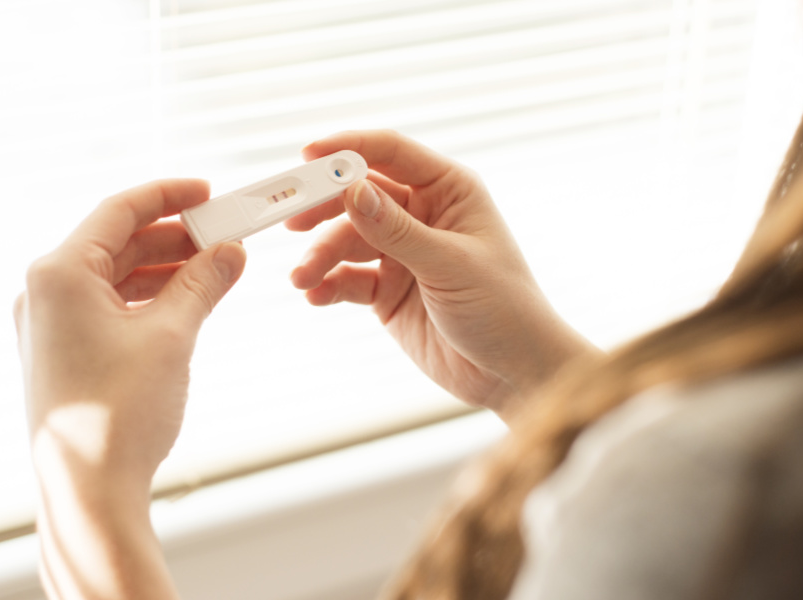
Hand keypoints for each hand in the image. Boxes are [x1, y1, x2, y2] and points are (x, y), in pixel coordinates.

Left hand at [14, 179, 244, 598]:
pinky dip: (152, 299)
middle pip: (119, 242)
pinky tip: (191, 302)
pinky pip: (113, 307)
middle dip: (176, 238)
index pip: (119, 210)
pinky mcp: (66, 351)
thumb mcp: (173, 335)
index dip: (169, 195)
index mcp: (59, 273)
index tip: (210, 193)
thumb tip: (231, 251)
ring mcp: (53, 324)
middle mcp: (47, 292)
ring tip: (219, 271)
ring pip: (119, 276)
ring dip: (168, 270)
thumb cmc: (120, 411)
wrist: (90, 489)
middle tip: (227, 237)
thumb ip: (203, 283)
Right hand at [288, 131, 596, 421]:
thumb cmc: (504, 308)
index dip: (347, 149)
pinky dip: (329, 284)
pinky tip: (316, 296)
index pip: (391, 153)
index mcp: (449, 191)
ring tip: (302, 280)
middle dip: (322, 208)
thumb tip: (350, 191)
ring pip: (346, 240)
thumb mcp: (450, 265)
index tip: (306, 156)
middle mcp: (422, 215)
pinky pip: (348, 278)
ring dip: (320, 257)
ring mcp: (402, 253)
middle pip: (358, 195)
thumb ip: (397, 231)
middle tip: (288, 220)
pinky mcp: (388, 291)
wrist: (514, 373)